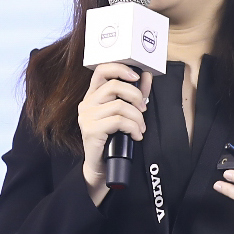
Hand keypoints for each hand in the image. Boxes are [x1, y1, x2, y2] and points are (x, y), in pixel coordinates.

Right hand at [78, 61, 147, 203]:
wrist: (101, 165)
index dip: (120, 68)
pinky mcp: (91, 130)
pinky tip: (136, 135)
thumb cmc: (113, 138)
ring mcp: (86, 117)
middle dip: (136, 96)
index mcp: (93, 95)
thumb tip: (147, 76)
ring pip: (120, 106)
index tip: (137, 76)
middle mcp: (86, 103)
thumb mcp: (125, 113)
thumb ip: (134, 94)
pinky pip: (119, 121)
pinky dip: (133, 127)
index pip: (101, 70)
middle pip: (114, 86)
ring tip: (140, 128)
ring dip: (137, 117)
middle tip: (143, 109)